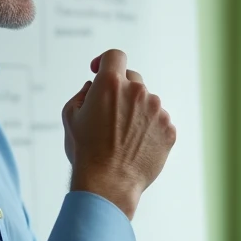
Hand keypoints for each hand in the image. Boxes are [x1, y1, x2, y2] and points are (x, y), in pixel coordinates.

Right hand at [62, 49, 175, 218]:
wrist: (109, 184)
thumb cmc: (85, 151)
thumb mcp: (70, 117)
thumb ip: (83, 93)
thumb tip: (94, 87)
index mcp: (111, 84)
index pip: (114, 56)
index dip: (105, 61)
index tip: (99, 70)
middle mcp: (138, 92)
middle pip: (132, 79)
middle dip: (120, 91)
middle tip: (109, 115)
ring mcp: (157, 111)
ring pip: (147, 103)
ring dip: (136, 112)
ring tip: (121, 138)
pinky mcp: (169, 129)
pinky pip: (159, 121)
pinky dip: (149, 129)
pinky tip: (135, 147)